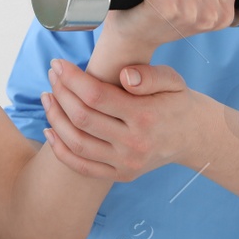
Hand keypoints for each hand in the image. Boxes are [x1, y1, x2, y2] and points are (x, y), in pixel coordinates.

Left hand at [41, 59, 208, 180]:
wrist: (191, 136)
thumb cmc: (175, 101)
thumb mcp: (172, 80)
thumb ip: (150, 75)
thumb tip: (125, 76)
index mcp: (146, 116)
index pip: (97, 96)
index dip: (72, 79)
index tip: (58, 63)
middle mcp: (134, 144)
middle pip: (83, 118)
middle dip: (61, 92)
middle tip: (52, 74)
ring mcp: (126, 163)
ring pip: (77, 143)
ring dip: (55, 118)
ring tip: (47, 96)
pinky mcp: (120, 175)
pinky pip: (81, 167)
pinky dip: (60, 149)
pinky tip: (49, 129)